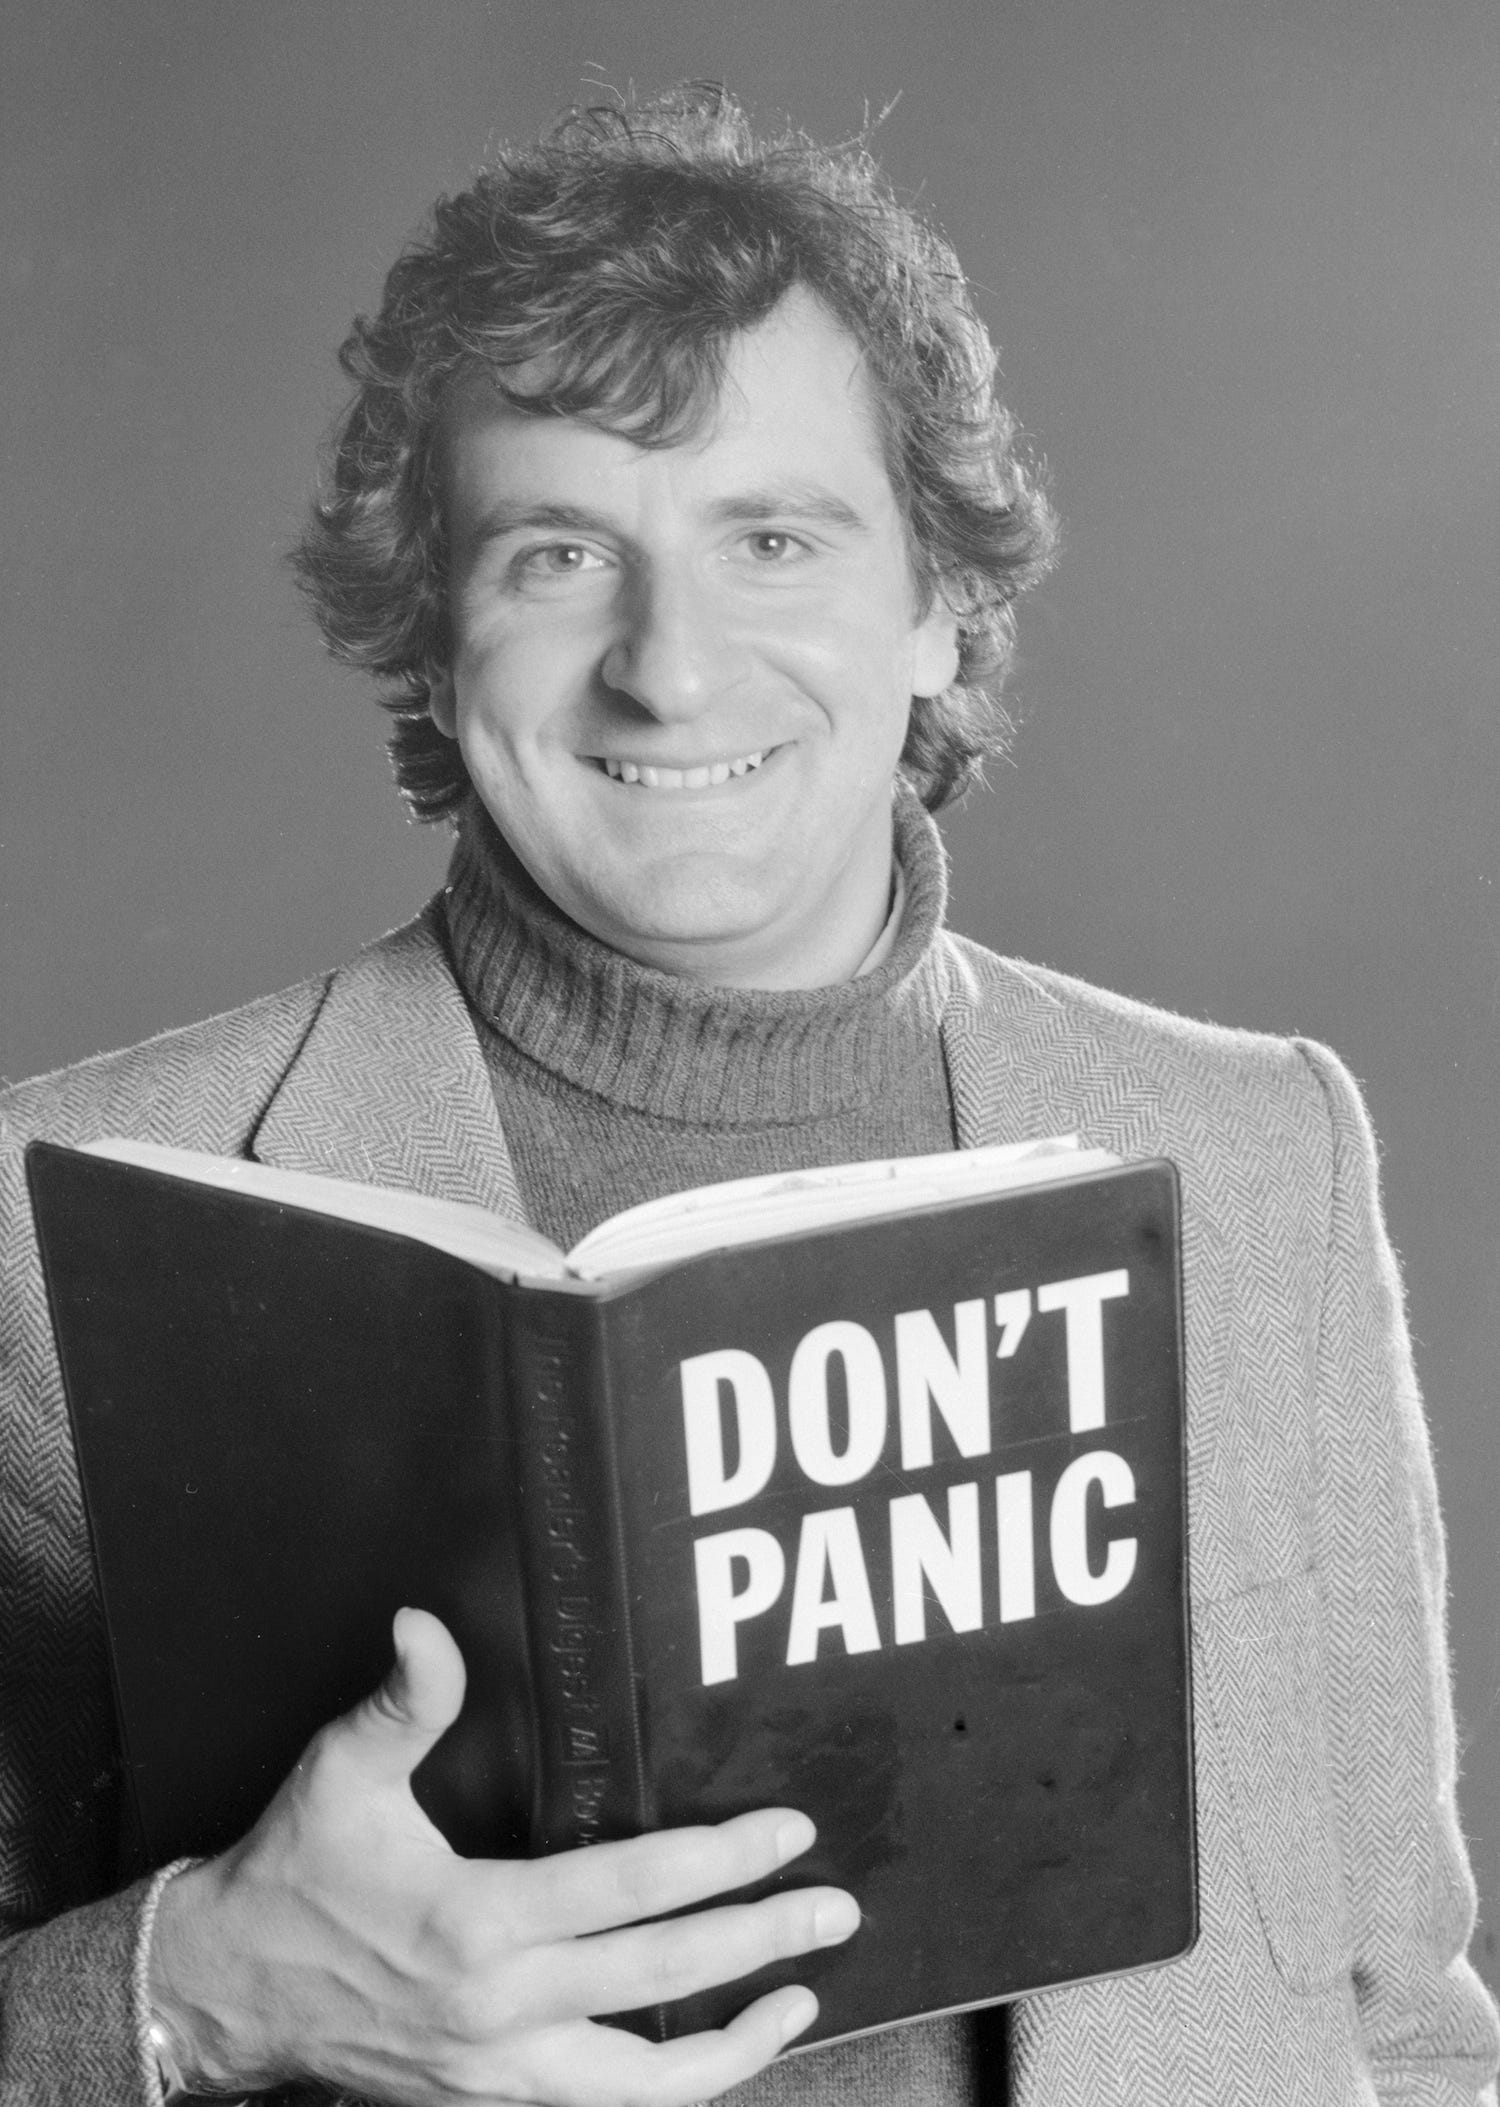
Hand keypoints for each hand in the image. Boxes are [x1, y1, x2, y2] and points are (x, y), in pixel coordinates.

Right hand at [148, 1607, 857, 2105]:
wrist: (225, 1995)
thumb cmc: (290, 1876)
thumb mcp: (340, 1774)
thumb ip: (404, 1701)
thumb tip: (425, 1624)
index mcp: (478, 1923)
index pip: (631, 1891)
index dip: (719, 1861)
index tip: (786, 1834)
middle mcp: (501, 2010)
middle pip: (661, 1981)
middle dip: (760, 1943)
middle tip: (833, 1911)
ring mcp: (497, 2072)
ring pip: (643, 2083)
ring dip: (732, 2046)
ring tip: (795, 2004)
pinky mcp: (488, 2101)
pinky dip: (668, 2089)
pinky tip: (709, 2056)